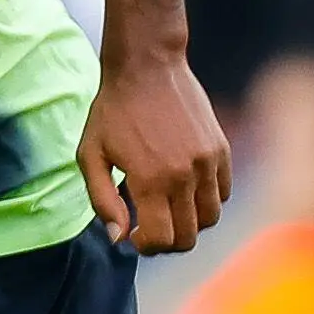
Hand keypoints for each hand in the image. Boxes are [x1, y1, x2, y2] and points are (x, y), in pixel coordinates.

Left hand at [78, 36, 231, 252]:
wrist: (147, 67)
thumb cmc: (112, 112)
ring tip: (167, 208)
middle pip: (189, 236)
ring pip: (210, 218)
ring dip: (189, 222)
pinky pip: (223, 192)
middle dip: (167, 241)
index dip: (147, 246)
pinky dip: (206, 200)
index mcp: (151, 180)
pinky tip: (183, 188)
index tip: (134, 236)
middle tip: (149, 228)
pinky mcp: (221, 149)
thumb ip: (102, 200)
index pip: (163, 239)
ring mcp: (208, 162)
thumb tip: (118, 237)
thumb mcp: (90, 155)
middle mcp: (185, 175)